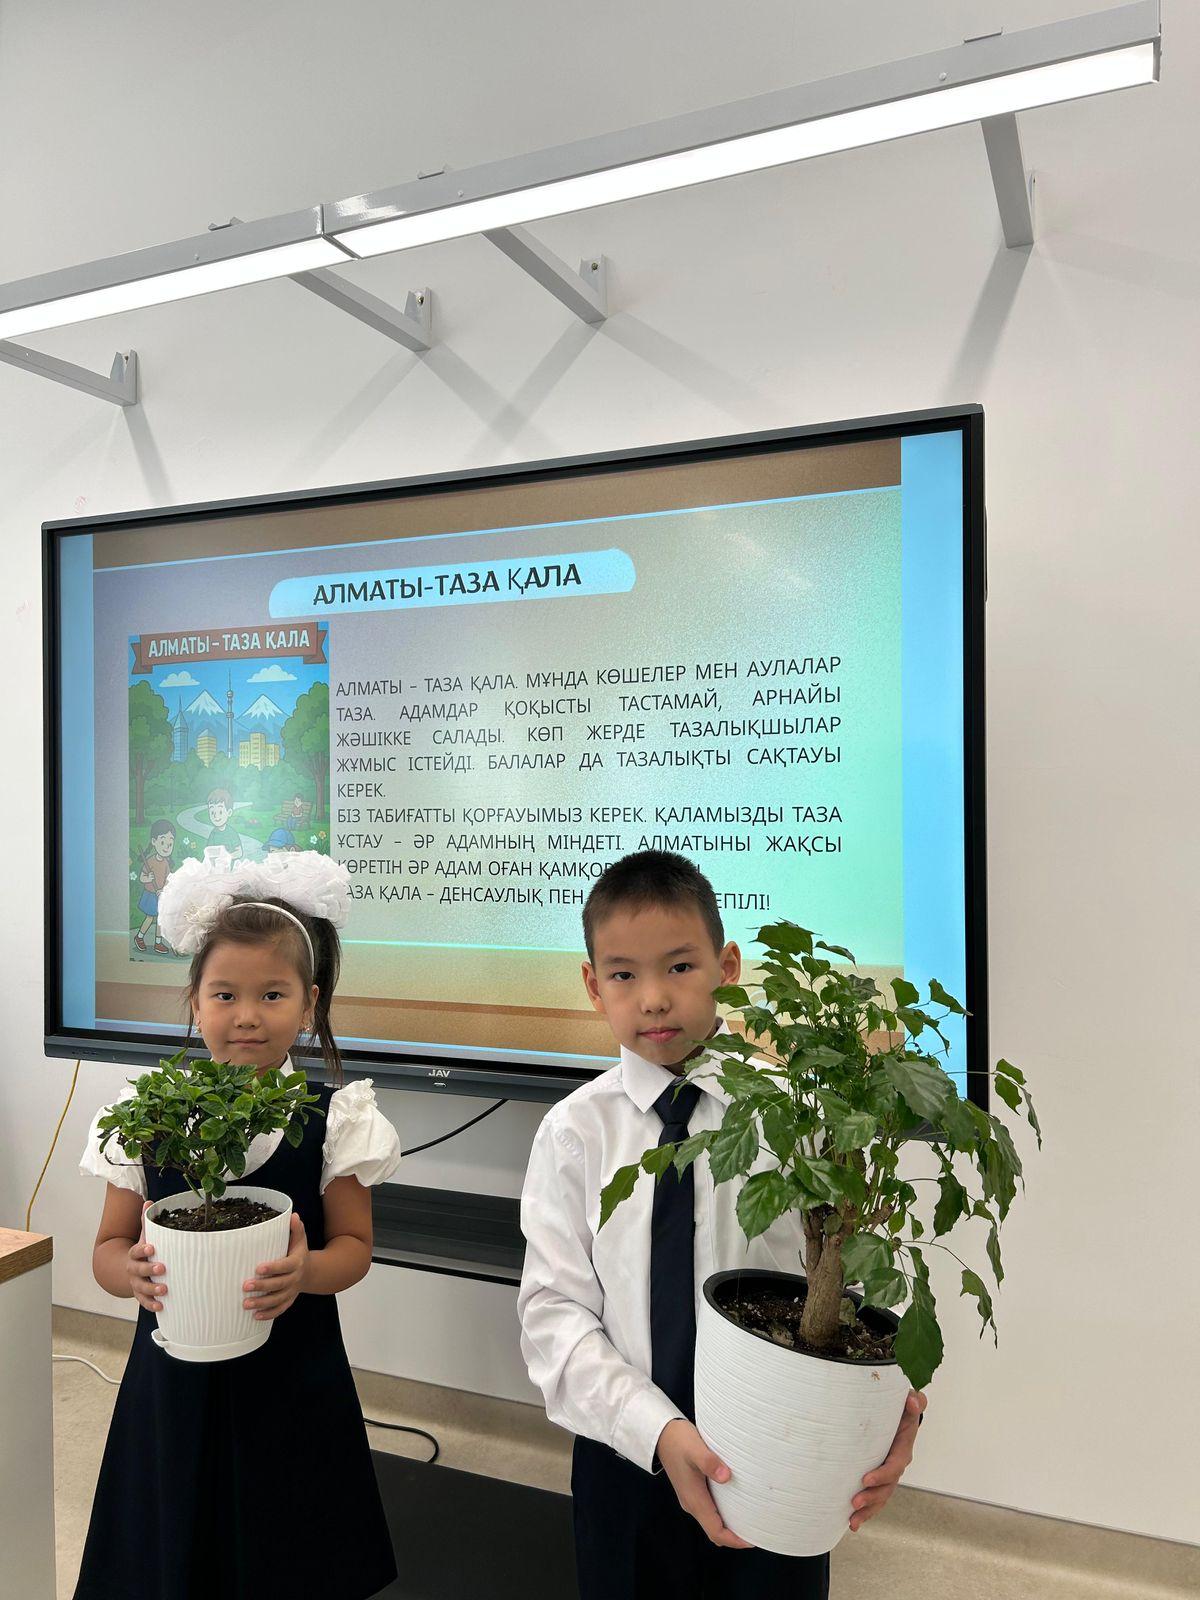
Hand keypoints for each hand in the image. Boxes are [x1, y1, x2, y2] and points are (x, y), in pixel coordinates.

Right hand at [128, 1200, 165, 1312]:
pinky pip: (144, 1302)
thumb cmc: (145, 1250)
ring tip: (164, 1289)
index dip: (143, 1250)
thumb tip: (149, 1201)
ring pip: (141, 1288)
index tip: (152, 1247)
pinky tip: (161, 1306)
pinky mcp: (140, 1295)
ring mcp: (135, 1283)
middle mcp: (132, 1270)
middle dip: (149, 1269)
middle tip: (162, 1268)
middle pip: (138, 1270)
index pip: (136, 1251)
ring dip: (152, 1289)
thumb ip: (147, 1221)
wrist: (130, 1269)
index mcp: (134, 1254)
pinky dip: (151, 1304)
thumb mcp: (145, 1235)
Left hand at [243, 1213, 307, 1320]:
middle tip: (245, 1286)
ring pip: (278, 1299)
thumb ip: (296, 1229)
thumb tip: (293, 1215)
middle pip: (279, 1285)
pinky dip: (269, 1314)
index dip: (272, 1268)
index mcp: (296, 1262)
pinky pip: (280, 1309)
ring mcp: (292, 1291)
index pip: (285, 1266)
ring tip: (246, 1304)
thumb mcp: (300, 1240)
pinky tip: (255, 1316)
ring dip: (262, 1303)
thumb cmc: (299, 1253)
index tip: (258, 1268)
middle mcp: (295, 1279)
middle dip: (262, 1287)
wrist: (311, 1272)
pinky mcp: (289, 1300)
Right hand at [655, 1419, 754, 1548]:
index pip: (716, 1532)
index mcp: (694, 1500)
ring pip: (712, 1522)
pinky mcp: (692, 1491)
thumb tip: (726, 1477)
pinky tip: (735, 1502)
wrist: (661, 1435)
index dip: (734, 1540)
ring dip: (729, 1526)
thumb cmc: (678, 1441)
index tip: (753, 1539)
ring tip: (749, 1519)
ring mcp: (691, 1498)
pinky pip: (709, 1511)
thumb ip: (709, 1462)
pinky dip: (723, 1515)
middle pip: (715, 1531)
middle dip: (734, 1537)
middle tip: (756, 1531)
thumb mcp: (695, 1448)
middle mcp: (692, 1504)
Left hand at [849, 1389, 926, 1530]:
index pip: (894, 1466)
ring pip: (880, 1497)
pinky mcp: (879, 1479)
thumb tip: (912, 1400)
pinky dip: (866, 1512)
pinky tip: (853, 1523)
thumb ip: (914, 1401)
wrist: (901, 1416)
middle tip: (854, 1502)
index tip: (865, 1479)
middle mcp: (896, 1465)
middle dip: (871, 1497)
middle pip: (886, 1487)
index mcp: (902, 1449)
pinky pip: (875, 1498)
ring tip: (852, 1520)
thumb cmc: (903, 1409)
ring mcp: (888, 1475)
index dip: (882, 1475)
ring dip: (868, 1510)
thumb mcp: (911, 1402)